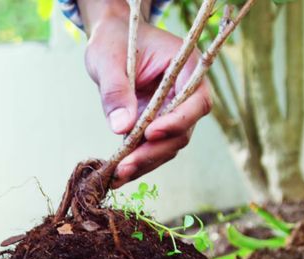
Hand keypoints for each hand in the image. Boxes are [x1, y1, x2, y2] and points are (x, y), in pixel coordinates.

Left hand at [84, 14, 211, 185]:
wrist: (111, 39)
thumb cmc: (113, 40)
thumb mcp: (107, 59)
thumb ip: (116, 91)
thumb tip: (122, 127)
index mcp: (187, 66)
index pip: (196, 100)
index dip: (178, 120)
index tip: (150, 132)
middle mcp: (186, 91)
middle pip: (183, 130)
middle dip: (155, 151)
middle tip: (125, 165)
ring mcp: (173, 111)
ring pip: (169, 145)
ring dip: (145, 163)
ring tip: (117, 175)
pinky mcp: (157, 125)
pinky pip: (152, 148)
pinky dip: (136, 162)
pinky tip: (116, 175)